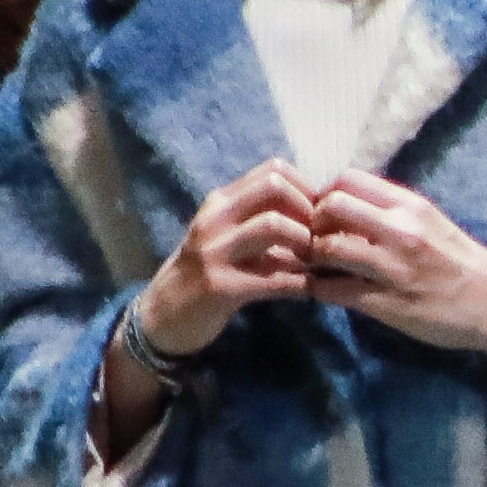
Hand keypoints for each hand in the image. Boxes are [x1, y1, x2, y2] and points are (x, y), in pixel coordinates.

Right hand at [139, 159, 316, 356]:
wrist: (162, 317)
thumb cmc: (208, 272)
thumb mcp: (229, 235)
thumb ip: (262, 217)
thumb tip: (321, 208)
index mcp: (221, 202)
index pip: (274, 169)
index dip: (310, 187)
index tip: (324, 216)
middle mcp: (215, 218)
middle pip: (275, 187)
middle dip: (311, 210)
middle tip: (324, 238)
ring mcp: (214, 251)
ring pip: (274, 225)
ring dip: (308, 244)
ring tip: (318, 263)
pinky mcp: (219, 287)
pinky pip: (274, 279)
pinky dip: (302, 284)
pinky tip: (310, 291)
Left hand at [304, 173, 486, 364]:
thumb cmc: (464, 264)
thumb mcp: (433, 224)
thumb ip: (392, 214)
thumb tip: (347, 209)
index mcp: (412, 206)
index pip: (346, 180)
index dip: (326, 194)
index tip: (328, 215)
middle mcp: (402, 231)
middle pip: (329, 207)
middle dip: (312, 223)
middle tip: (316, 240)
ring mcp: (393, 268)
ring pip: (325, 248)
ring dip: (312, 258)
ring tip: (319, 267)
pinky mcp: (386, 303)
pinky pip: (331, 290)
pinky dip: (318, 289)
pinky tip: (325, 290)